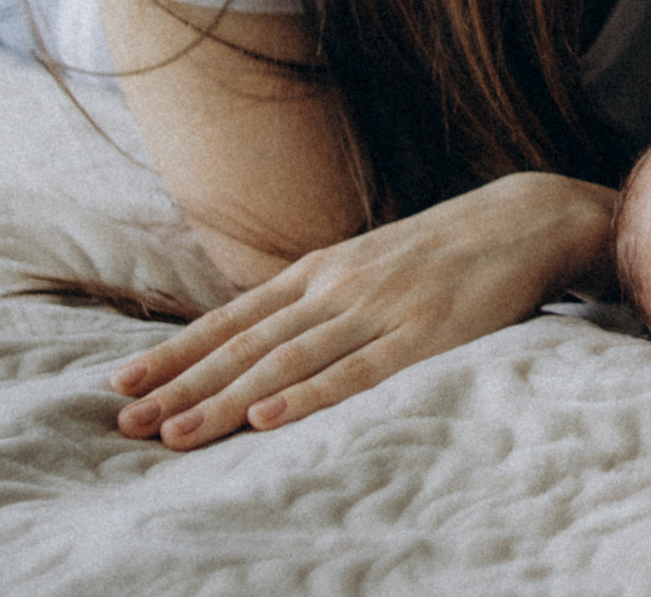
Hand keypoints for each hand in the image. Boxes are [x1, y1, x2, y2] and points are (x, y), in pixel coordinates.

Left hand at [111, 172, 615, 449]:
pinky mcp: (425, 334)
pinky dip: (309, 396)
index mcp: (324, 269)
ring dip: (226, 402)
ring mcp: (381, 309)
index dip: (176, 353)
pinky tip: (268, 418)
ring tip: (175, 434)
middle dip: (182, 387)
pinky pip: (358, 372)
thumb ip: (321, 294)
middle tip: (127, 423)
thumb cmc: (446, 246)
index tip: (122, 385)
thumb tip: (262, 334)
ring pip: (287, 364)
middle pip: (246, 347)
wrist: (528, 216)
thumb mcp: (372, 259)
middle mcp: (340, 287)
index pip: (234, 320)